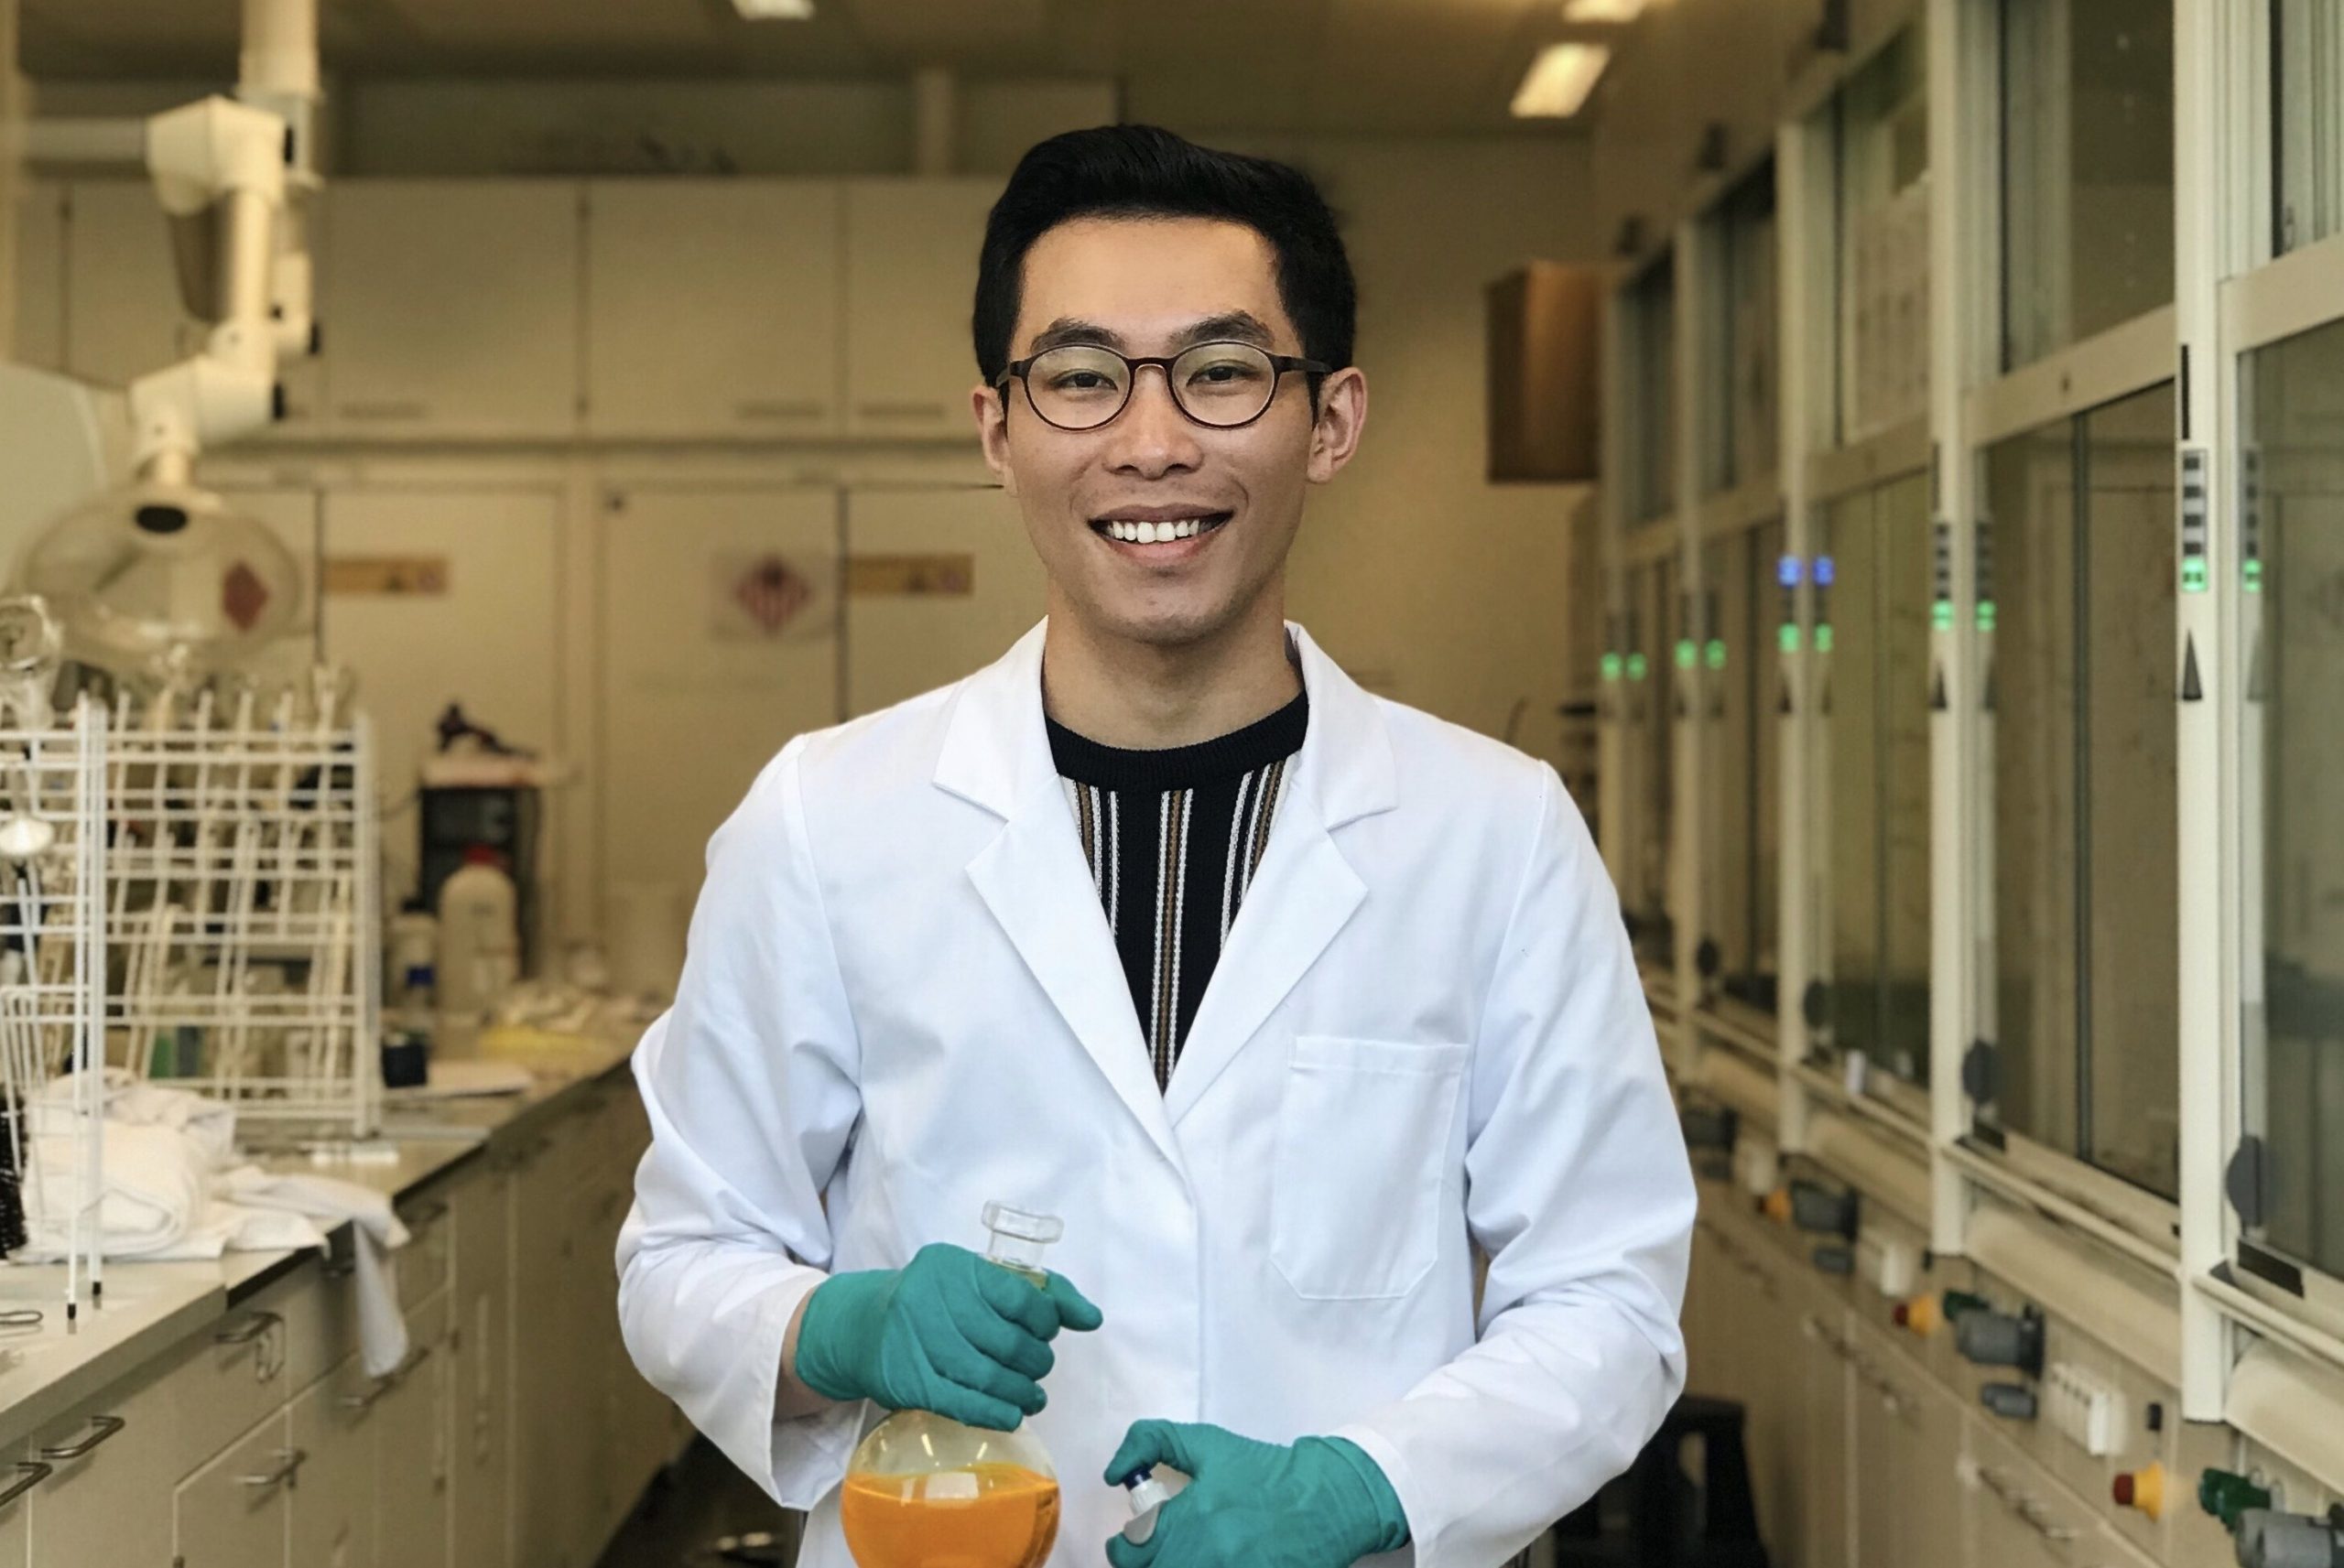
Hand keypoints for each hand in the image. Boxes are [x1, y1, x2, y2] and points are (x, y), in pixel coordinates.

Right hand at [793, 1244, 1102, 1430]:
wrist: (864, 1326)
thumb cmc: (937, 1302)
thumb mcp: (980, 1282)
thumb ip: (1042, 1294)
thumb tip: (1093, 1318)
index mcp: (954, 1264)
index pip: (1020, 1297)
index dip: (1045, 1322)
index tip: (1046, 1333)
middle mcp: (929, 1296)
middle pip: (1005, 1341)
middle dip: (1035, 1362)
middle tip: (1039, 1370)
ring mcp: (914, 1339)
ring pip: (985, 1375)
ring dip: (1020, 1393)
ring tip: (1033, 1398)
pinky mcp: (906, 1379)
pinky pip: (960, 1402)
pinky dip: (994, 1413)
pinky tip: (1011, 1415)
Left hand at [1101, 1420, 1409, 1567]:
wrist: (1326, 1499)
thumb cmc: (1264, 1471)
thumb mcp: (1208, 1443)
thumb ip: (1153, 1442)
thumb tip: (1114, 1472)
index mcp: (1189, 1518)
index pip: (1130, 1552)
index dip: (1124, 1548)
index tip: (1130, 1541)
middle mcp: (1204, 1556)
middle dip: (1148, 1563)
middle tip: (1154, 1552)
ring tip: (1180, 1557)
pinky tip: (1209, 1562)